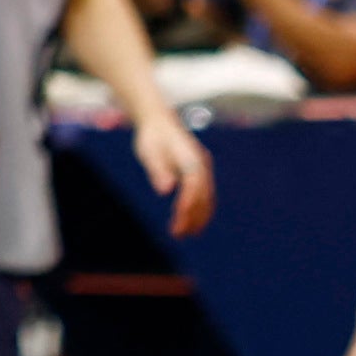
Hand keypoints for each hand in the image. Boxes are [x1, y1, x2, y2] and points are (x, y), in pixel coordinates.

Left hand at [136, 107, 215, 235]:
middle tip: (179, 235)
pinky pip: (205, 194)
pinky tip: (190, 220)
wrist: (159, 121)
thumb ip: (158, 170)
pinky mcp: (200, 172)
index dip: (188, 206)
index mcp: (190, 158)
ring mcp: (203, 168)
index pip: (193, 187)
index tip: (179, 222)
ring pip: (207, 197)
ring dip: (198, 217)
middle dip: (193, 217)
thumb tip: (165, 190)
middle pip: (202, 196)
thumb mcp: (149, 151)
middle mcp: (201, 164)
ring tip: (185, 233)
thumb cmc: (152, 137)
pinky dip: (200, 209)